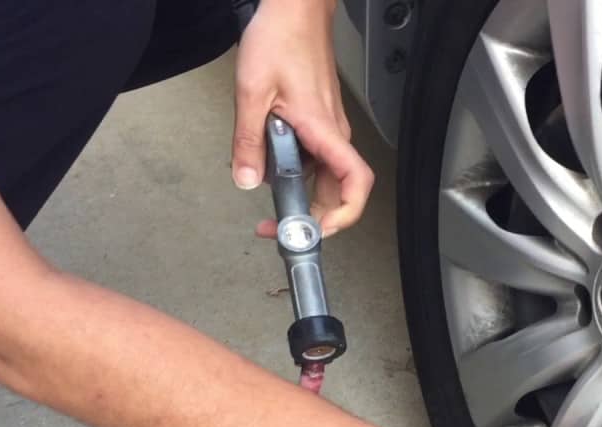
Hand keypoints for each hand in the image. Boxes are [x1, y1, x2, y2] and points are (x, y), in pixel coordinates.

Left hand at [233, 0, 373, 236]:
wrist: (294, 10)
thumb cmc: (281, 38)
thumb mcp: (252, 92)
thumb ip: (248, 141)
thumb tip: (246, 179)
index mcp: (323, 130)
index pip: (355, 184)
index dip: (343, 216)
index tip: (314, 231)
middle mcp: (333, 134)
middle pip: (339, 192)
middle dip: (311, 216)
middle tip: (277, 228)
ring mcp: (328, 129)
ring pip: (324, 177)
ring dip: (300, 193)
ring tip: (268, 194)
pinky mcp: (319, 122)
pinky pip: (314, 158)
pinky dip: (295, 170)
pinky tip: (269, 159)